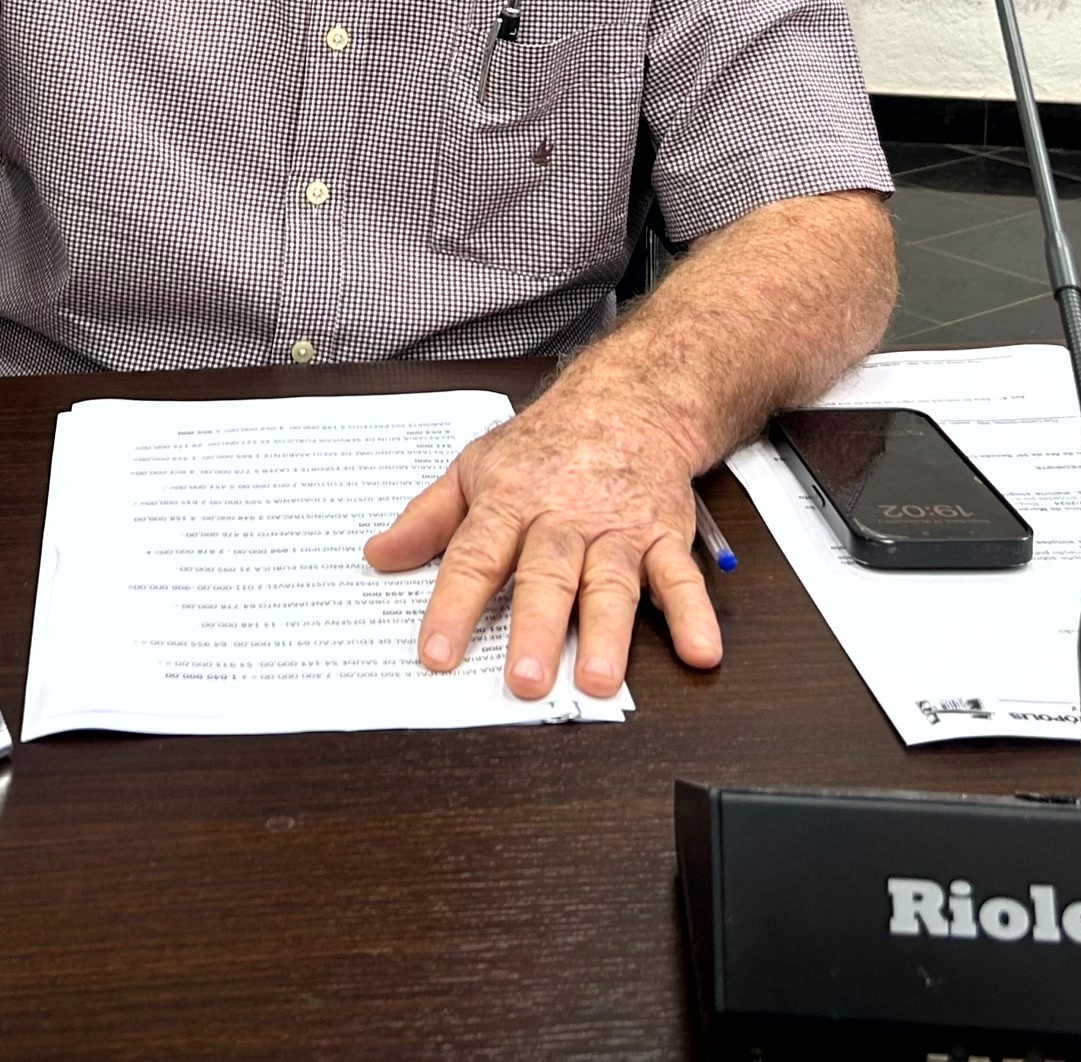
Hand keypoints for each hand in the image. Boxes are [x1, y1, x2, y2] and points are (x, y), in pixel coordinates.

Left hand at [363, 373, 722, 699]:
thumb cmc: (545, 446)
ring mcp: (617, 529)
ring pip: (611, 582)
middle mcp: (564, 518)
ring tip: (597, 680)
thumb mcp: (474, 468)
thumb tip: (379, 557)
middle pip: (546, 574)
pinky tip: (702, 650)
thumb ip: (427, 518)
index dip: (454, 607)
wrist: (628, 400)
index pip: (475, 556)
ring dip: (607, 632)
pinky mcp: (663, 537)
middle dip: (535, 627)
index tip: (437, 655)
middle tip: (523, 678)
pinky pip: (681, 577)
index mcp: (510, 501)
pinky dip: (695, 614)